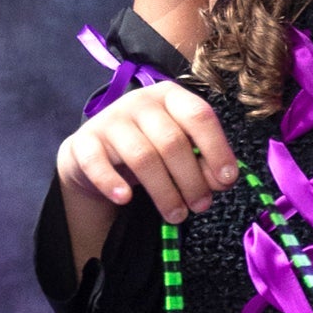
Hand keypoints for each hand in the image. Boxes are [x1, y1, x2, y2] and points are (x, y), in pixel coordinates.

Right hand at [57, 80, 236, 225]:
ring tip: (177, 216)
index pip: (199, 115)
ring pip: (143, 157)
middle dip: (191, 179)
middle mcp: (140, 102)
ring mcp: (110, 119)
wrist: (96, 155)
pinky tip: (125, 199)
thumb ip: (204, 162)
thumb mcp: (180, 152)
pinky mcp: (85, 142)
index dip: (217, 148)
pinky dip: (112, 182)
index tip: (227, 180)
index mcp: (171, 96)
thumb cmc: (149, 150)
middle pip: (172, 141)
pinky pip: (98, 163)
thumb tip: (222, 181)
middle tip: (201, 206)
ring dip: (164, 191)